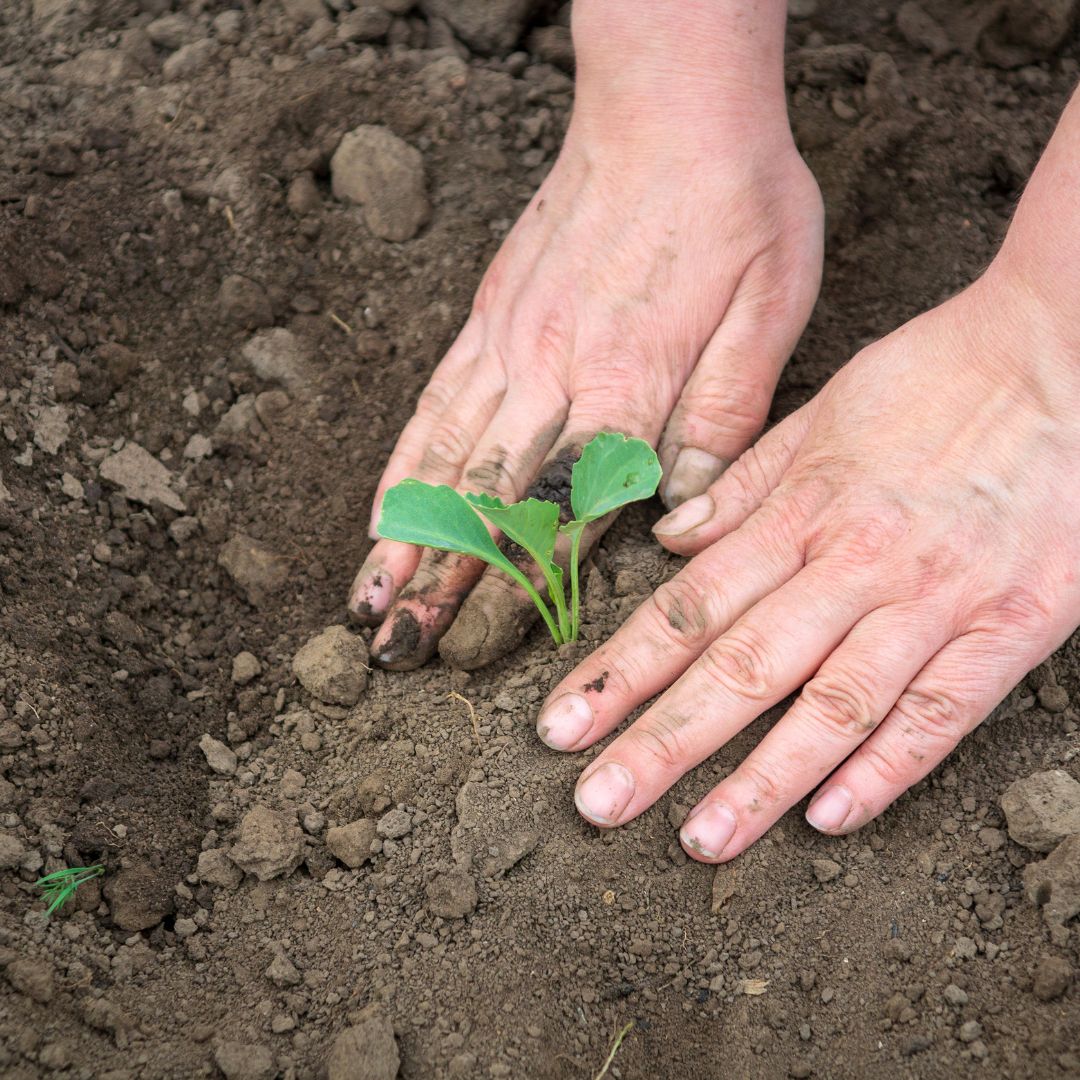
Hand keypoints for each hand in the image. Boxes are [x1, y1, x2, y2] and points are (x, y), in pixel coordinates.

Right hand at [347, 1, 822, 669]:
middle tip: (397, 651)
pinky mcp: (487, 318)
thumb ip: (723, 420)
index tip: (483, 651)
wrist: (670, 110)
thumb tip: (684, 509)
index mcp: (628, 387)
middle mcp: (551, 374)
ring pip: (441, 458)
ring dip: (401, 537)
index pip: (566, 511)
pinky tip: (383, 507)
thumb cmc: (735, 208)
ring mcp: (508, 345)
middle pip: (485, 500)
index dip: (521, 590)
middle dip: (438, 585)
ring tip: (364, 599)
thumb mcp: (769, 314)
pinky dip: (401, 464)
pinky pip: (434, 404)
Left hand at [535, 271, 1079, 860]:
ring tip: (700, 839)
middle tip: (598, 802)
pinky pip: (939, 713)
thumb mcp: (821, 415)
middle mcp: (857, 563)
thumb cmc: (936, 378)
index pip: (691, 607)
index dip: (620, 670)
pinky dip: (884, 770)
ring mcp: (935, 602)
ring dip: (761, 780)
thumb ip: (743, 487)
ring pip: (832, 705)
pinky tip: (828, 817)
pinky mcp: (1011, 630)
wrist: (1066, 357)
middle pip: (742, 666)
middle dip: (663, 740)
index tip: (564, 724)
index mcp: (804, 511)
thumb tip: (669, 539)